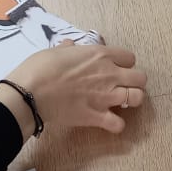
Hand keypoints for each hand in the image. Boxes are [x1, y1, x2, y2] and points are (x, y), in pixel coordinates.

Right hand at [0, 41, 146, 137]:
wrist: (30, 92)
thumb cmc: (41, 68)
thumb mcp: (55, 51)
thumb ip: (68, 49)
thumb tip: (70, 46)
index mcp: (100, 55)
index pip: (129, 57)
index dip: (124, 63)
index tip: (115, 68)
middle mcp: (109, 74)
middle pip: (140, 78)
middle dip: (135, 82)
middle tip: (123, 86)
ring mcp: (106, 96)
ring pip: (137, 98)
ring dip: (132, 100)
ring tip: (121, 103)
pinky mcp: (97, 116)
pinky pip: (119, 124)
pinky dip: (117, 125)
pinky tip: (109, 122)